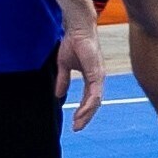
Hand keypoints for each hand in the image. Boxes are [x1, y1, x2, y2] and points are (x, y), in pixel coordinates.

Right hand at [56, 13, 110, 127]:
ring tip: (78, 124)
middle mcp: (98, 78)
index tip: (75, 122)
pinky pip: (94, 93)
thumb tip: (58, 95)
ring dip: (87, 114)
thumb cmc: (73, 43)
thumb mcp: (64, 66)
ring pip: (96, 101)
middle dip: (86, 117)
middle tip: (77, 128)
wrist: (77, 29)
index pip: (90, 99)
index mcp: (92, 77)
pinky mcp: (97, 73)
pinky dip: (89, 104)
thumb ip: (63, 80)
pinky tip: (82, 112)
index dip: (83, 111)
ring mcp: (99, 76)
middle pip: (94, 103)